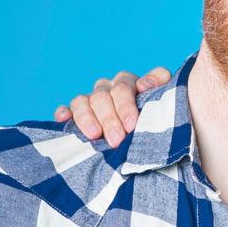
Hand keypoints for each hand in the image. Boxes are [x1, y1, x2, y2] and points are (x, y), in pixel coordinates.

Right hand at [54, 67, 170, 142]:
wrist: (146, 142)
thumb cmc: (156, 121)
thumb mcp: (164, 105)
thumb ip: (161, 88)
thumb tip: (146, 84)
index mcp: (128, 84)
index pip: (124, 86)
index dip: (126, 105)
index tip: (132, 125)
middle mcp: (107, 89)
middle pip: (102, 95)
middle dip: (109, 118)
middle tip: (116, 140)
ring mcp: (90, 101)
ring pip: (81, 101)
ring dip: (86, 117)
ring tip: (94, 135)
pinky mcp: (75, 114)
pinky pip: (66, 109)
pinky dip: (63, 113)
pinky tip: (63, 119)